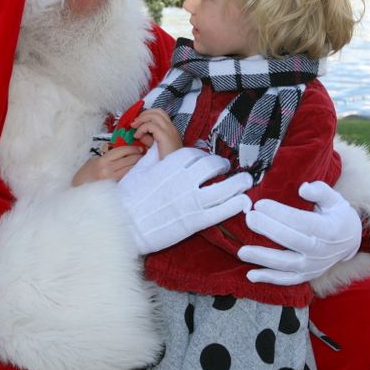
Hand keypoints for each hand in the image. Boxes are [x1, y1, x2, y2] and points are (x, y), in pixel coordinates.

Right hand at [73, 145, 144, 185]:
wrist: (78, 189)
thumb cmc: (85, 173)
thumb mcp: (93, 161)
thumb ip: (107, 157)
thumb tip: (122, 154)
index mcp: (102, 161)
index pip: (121, 151)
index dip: (132, 148)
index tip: (139, 148)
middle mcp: (108, 170)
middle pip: (128, 160)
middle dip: (137, 156)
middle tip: (144, 153)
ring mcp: (111, 179)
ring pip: (129, 169)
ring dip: (137, 164)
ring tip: (142, 161)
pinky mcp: (114, 186)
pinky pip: (126, 177)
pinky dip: (131, 172)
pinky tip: (135, 170)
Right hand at [116, 146, 252, 254]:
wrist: (125, 226)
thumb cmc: (129, 197)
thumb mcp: (140, 169)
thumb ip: (154, 156)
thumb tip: (159, 144)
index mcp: (171, 165)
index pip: (195, 155)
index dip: (204, 157)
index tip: (207, 161)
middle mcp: (184, 180)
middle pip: (212, 166)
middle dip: (221, 165)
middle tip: (225, 168)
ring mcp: (191, 200)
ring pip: (223, 188)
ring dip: (238, 183)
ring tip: (244, 181)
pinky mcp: (195, 221)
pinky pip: (222, 211)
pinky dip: (235, 204)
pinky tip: (242, 201)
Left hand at [132, 108, 182, 158]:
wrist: (174, 170)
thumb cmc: (165, 161)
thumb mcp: (156, 148)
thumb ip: (149, 139)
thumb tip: (141, 134)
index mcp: (171, 130)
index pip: (161, 114)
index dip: (148, 115)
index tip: (139, 122)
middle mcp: (171, 128)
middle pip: (158, 111)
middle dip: (144, 114)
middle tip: (135, 123)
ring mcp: (169, 131)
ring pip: (155, 115)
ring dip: (142, 119)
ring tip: (134, 127)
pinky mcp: (165, 136)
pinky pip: (151, 125)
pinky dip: (142, 128)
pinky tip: (138, 136)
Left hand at [238, 181, 361, 285]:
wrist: (350, 242)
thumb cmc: (337, 215)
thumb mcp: (335, 199)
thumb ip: (320, 191)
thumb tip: (303, 188)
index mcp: (328, 230)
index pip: (300, 221)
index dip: (279, 212)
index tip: (259, 203)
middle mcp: (320, 251)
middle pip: (289, 240)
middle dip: (267, 229)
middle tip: (249, 218)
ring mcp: (313, 266)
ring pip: (284, 264)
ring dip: (262, 258)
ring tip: (241, 251)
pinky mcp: (306, 276)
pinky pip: (286, 280)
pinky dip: (268, 279)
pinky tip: (251, 275)